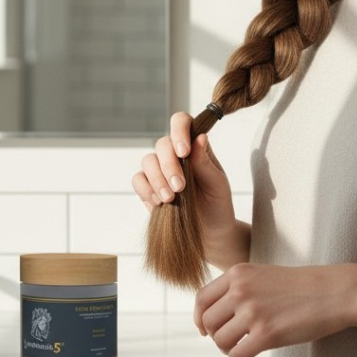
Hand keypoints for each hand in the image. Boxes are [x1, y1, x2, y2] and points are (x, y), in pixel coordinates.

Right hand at [133, 109, 238, 247]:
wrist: (209, 234)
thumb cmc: (217, 204)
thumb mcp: (217, 184)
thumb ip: (205, 162)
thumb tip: (200, 137)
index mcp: (194, 146)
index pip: (182, 123)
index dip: (179, 131)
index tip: (183, 151)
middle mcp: (174, 153)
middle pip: (162, 144)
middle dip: (169, 165)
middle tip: (180, 187)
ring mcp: (159, 169)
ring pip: (148, 161)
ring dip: (158, 179)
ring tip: (171, 199)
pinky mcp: (148, 187)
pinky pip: (138, 180)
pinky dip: (146, 190)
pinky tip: (159, 202)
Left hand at [194, 263, 356, 356]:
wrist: (335, 291)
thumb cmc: (303, 286)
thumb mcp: (264, 275)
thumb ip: (241, 287)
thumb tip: (219, 312)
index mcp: (238, 273)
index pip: (201, 299)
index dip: (200, 318)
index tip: (205, 330)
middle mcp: (241, 290)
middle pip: (208, 322)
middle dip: (216, 336)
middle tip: (231, 341)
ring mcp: (252, 312)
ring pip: (219, 341)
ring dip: (227, 350)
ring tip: (241, 349)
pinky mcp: (266, 334)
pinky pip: (236, 356)